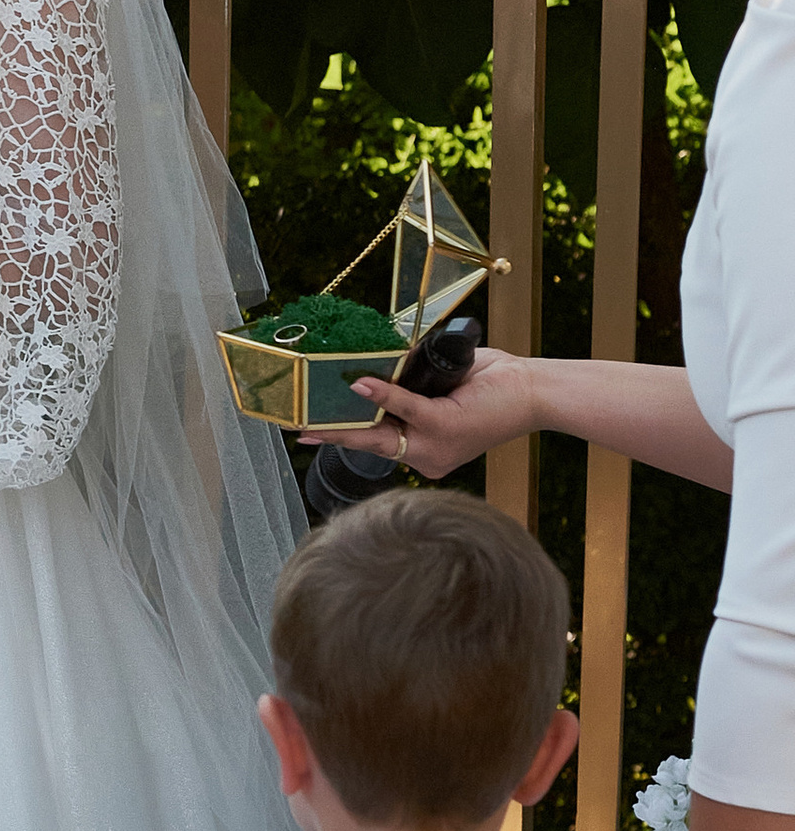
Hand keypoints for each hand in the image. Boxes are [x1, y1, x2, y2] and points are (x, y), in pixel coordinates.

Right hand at [297, 342, 537, 484]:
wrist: (535, 392)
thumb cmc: (495, 387)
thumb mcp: (443, 391)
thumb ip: (409, 390)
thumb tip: (372, 372)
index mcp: (426, 452)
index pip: (375, 445)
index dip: (339, 438)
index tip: (308, 434)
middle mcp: (428, 458)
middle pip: (368, 444)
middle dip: (330, 434)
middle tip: (296, 426)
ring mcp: (435, 447)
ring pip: (380, 433)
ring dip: (345, 417)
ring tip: (313, 410)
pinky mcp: (445, 427)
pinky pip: (405, 409)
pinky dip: (382, 394)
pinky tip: (360, 382)